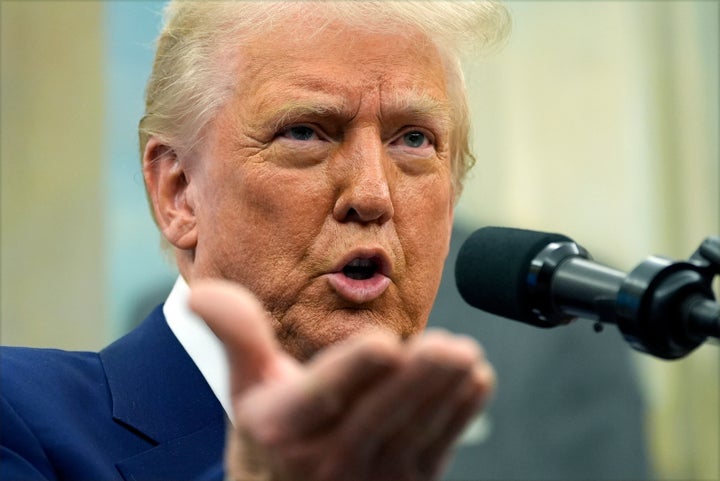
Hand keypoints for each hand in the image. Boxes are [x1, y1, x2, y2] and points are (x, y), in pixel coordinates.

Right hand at [189, 279, 494, 480]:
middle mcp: (329, 458)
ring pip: (414, 431)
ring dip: (444, 395)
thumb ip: (236, 338)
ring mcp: (373, 477)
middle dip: (417, 382)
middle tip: (449, 348)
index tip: (383, 345)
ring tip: (466, 358)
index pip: (320, 397)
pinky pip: (437, 449)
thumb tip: (200, 293)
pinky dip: (459, 416)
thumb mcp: (244, 391)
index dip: (352, 371)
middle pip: (379, 415)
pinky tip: (476, 381)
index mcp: (285, 428)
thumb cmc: (271, 441)